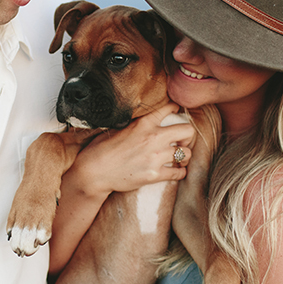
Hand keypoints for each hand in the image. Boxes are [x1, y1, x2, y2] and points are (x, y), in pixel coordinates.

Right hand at [74, 102, 194, 194]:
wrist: (94, 171)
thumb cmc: (102, 148)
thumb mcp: (119, 127)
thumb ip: (137, 123)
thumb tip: (147, 120)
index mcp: (144, 123)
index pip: (170, 108)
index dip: (176, 110)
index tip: (176, 114)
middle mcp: (153, 138)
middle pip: (188, 131)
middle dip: (188, 136)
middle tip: (182, 141)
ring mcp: (155, 157)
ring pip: (187, 153)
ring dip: (184, 155)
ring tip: (178, 157)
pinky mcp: (154, 175)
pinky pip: (179, 173)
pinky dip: (180, 172)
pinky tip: (175, 170)